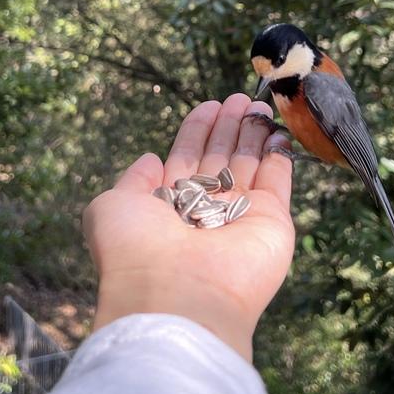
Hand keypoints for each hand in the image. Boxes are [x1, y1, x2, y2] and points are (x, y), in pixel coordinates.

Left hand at [84, 93, 295, 360]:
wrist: (176, 296)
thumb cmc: (135, 251)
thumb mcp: (112, 206)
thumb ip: (132, 180)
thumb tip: (149, 158)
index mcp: (169, 206)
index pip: (187, 158)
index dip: (197, 129)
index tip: (209, 104)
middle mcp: (206, 211)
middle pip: (221, 157)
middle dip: (229, 126)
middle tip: (240, 97)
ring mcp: (241, 217)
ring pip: (250, 164)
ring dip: (255, 134)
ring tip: (259, 104)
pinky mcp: (273, 222)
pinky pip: (278, 181)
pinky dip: (281, 155)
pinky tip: (280, 131)